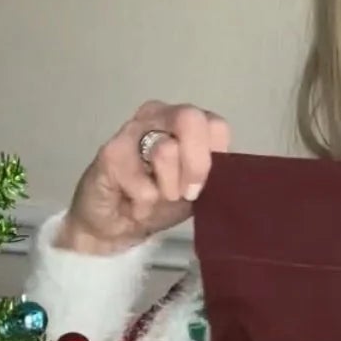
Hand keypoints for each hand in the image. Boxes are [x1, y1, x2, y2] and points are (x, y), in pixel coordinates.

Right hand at [58, 101, 230, 255]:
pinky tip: (133, 203)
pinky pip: (143, 183)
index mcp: (187, 123)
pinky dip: (144, 204)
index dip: (214, 160)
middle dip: (195, 165)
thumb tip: (230, 172)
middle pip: (191, 120)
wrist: (114, 225)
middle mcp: (160, 115)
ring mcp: (133, 129)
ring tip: (153, 198)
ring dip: (166, 190)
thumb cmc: (159, 202)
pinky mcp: (110, 151)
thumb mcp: (196, 190)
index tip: (203, 186)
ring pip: (166, 150)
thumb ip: (214, 174)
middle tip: (186, 194)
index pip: (216, 126)